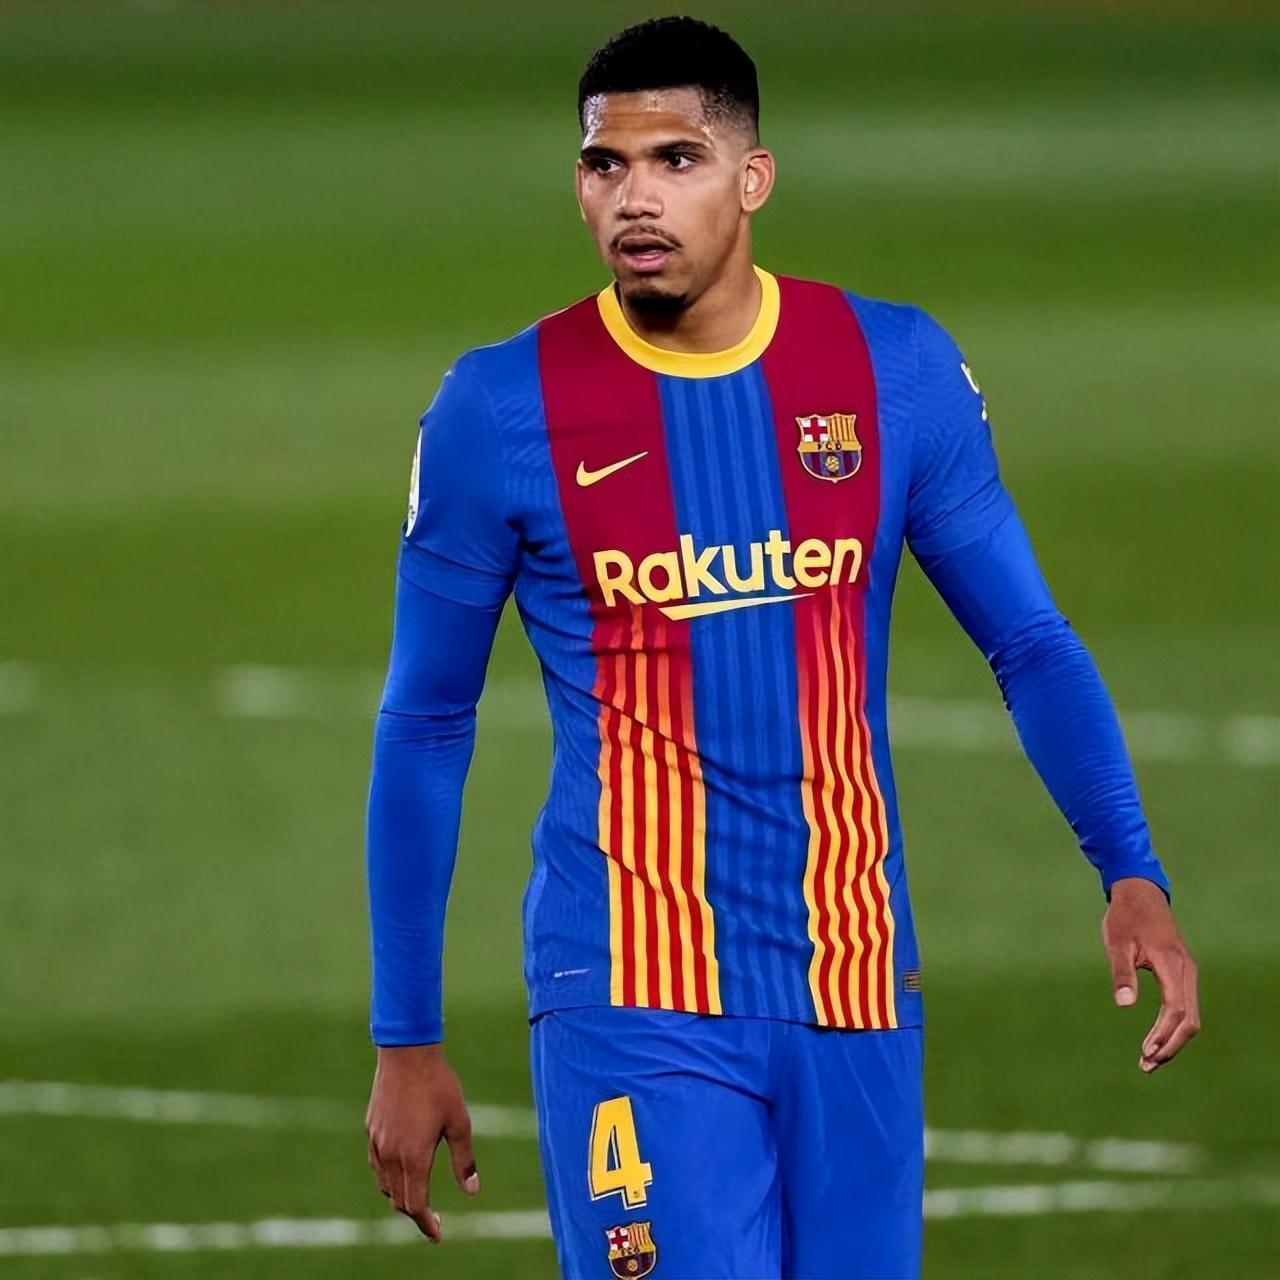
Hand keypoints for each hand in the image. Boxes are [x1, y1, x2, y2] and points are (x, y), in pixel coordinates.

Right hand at [365, 1044, 479, 1240]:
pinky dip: (389, 1177)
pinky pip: (377, 1165)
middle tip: (432, 1220)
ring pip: (385, 1184)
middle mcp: (391, 1155)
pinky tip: (401, 1169)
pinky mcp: (371, 1130)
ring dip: (401, 1196)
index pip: (416, 1205)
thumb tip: (472, 1190)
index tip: (437, 1234)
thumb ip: (464, 1159)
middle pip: (399, 1200)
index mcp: (413, 1157)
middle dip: (416, 1213)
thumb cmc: (438, 1085)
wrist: (407, 1053)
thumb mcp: (459, 1121)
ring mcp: (377, 1143)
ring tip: (418, 1196)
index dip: (426, 1223)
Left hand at [1101, 877, 1200, 1072]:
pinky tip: (1157, 1038)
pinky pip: (1184, 1007)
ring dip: (1173, 1040)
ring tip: (1149, 1059)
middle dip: (1170, 1046)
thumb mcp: (1117, 942)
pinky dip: (1173, 1027)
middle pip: (1189, 1020)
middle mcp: (1187, 972)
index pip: (1176, 1009)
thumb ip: (1122, 973)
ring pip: (1190, 1016)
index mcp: (1172, 965)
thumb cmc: (1126, 917)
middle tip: (1146, 1064)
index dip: (1164, 1034)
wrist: (1140, 893)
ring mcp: (1187, 973)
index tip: (1146, 1052)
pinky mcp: (1182, 974)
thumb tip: (1125, 1004)